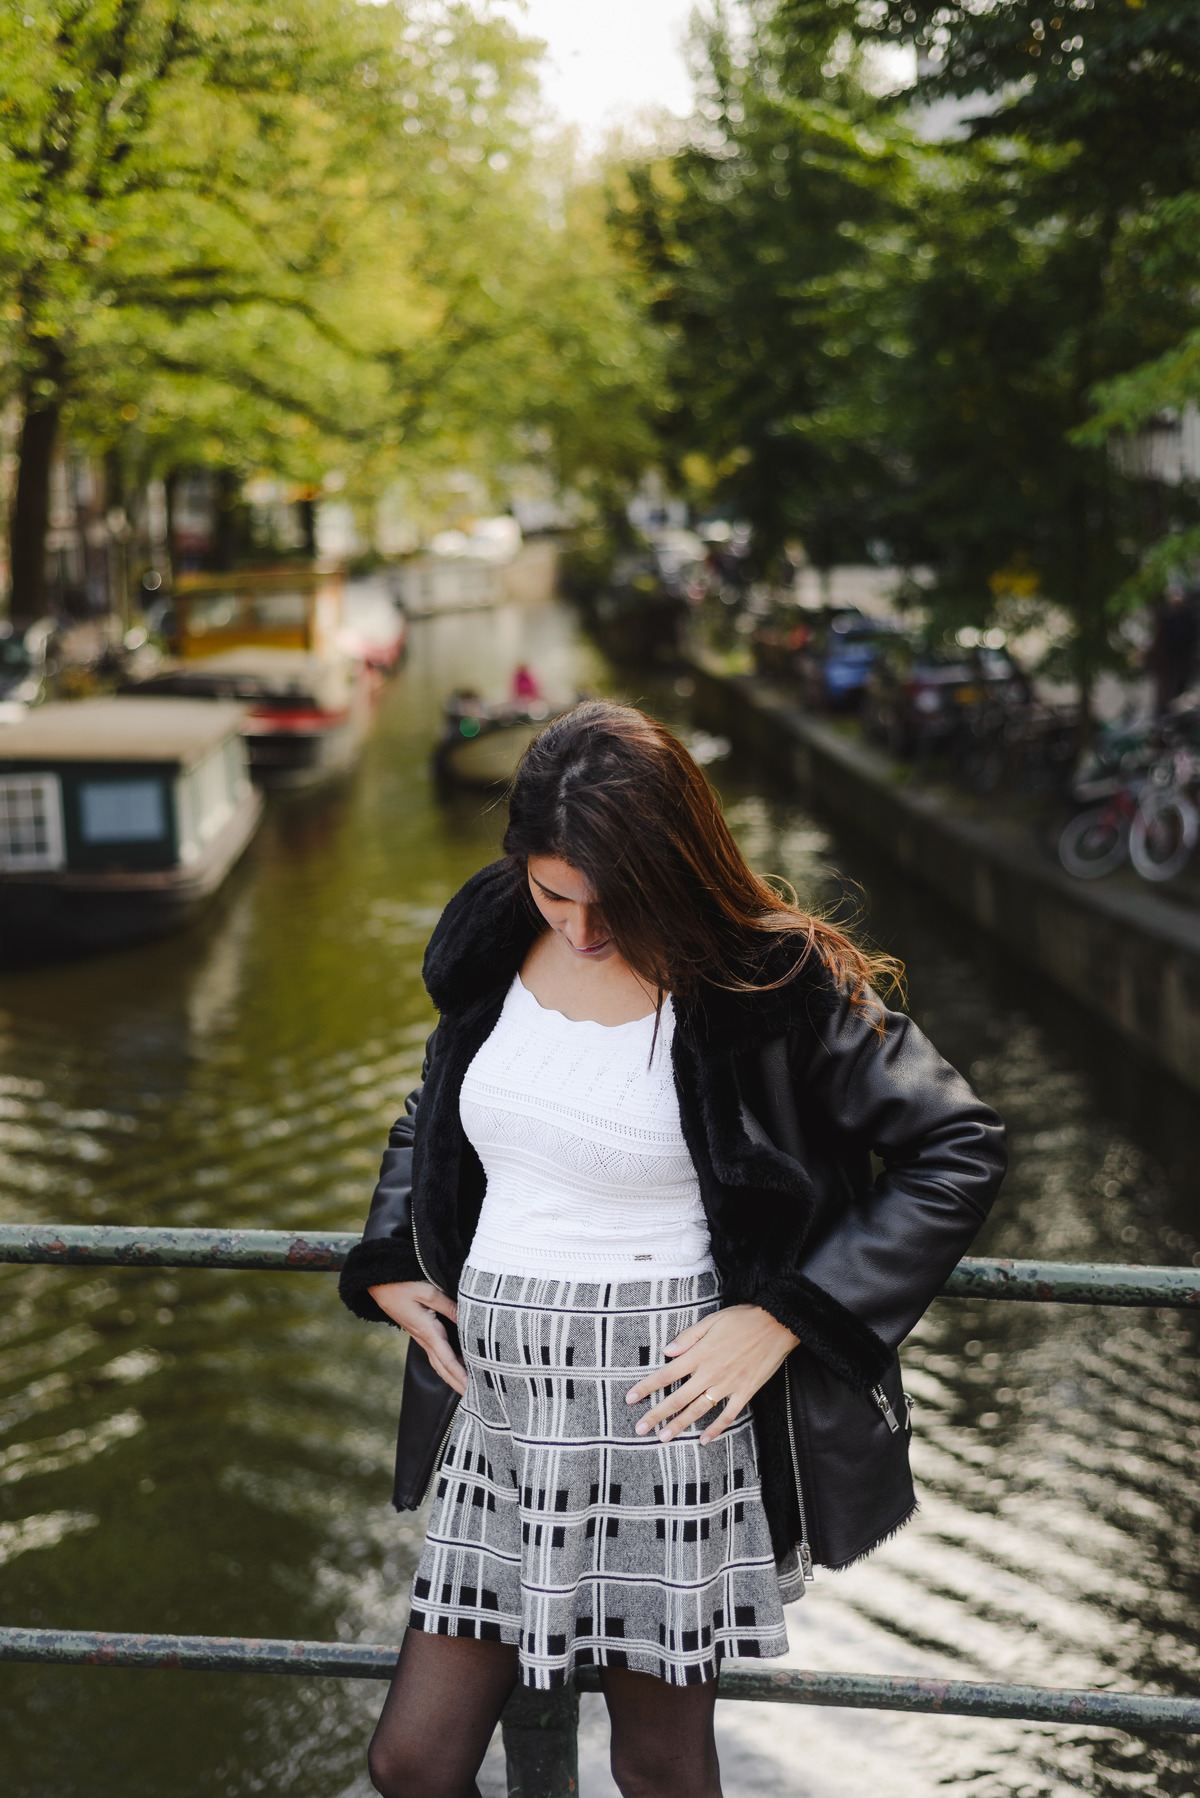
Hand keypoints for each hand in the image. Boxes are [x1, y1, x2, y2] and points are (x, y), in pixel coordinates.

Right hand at [367, 1280, 467, 1395]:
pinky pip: (434, 1354)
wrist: (377, 1283)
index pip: (447, 1359)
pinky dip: (446, 1365)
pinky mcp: (418, 1332)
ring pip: (438, 1363)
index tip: (471, 1389)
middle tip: (474, 1397)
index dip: (460, 1375)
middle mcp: (423, 1338)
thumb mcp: (428, 1291)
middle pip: (443, 1368)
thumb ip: (448, 1307)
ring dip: (451, 1377)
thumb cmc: (402, 1285)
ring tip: (466, 1387)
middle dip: (458, 1383)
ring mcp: (420, 1336)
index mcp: (427, 1331)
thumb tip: (467, 1319)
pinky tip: (454, 1366)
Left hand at [624, 1305, 798, 1445]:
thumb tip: (666, 1352)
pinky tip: (704, 1439)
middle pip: (678, 1397)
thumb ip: (688, 1338)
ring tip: (664, 1437)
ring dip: (680, 1425)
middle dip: (657, 1414)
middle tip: (640, 1429)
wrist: (778, 1324)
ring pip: (699, 1410)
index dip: (647, 1387)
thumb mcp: (712, 1320)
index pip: (667, 1374)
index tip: (630, 1399)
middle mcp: (711, 1372)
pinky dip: (716, 1428)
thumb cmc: (743, 1318)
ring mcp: (729, 1384)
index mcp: (700, 1354)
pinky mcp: (745, 1391)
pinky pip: (728, 1415)